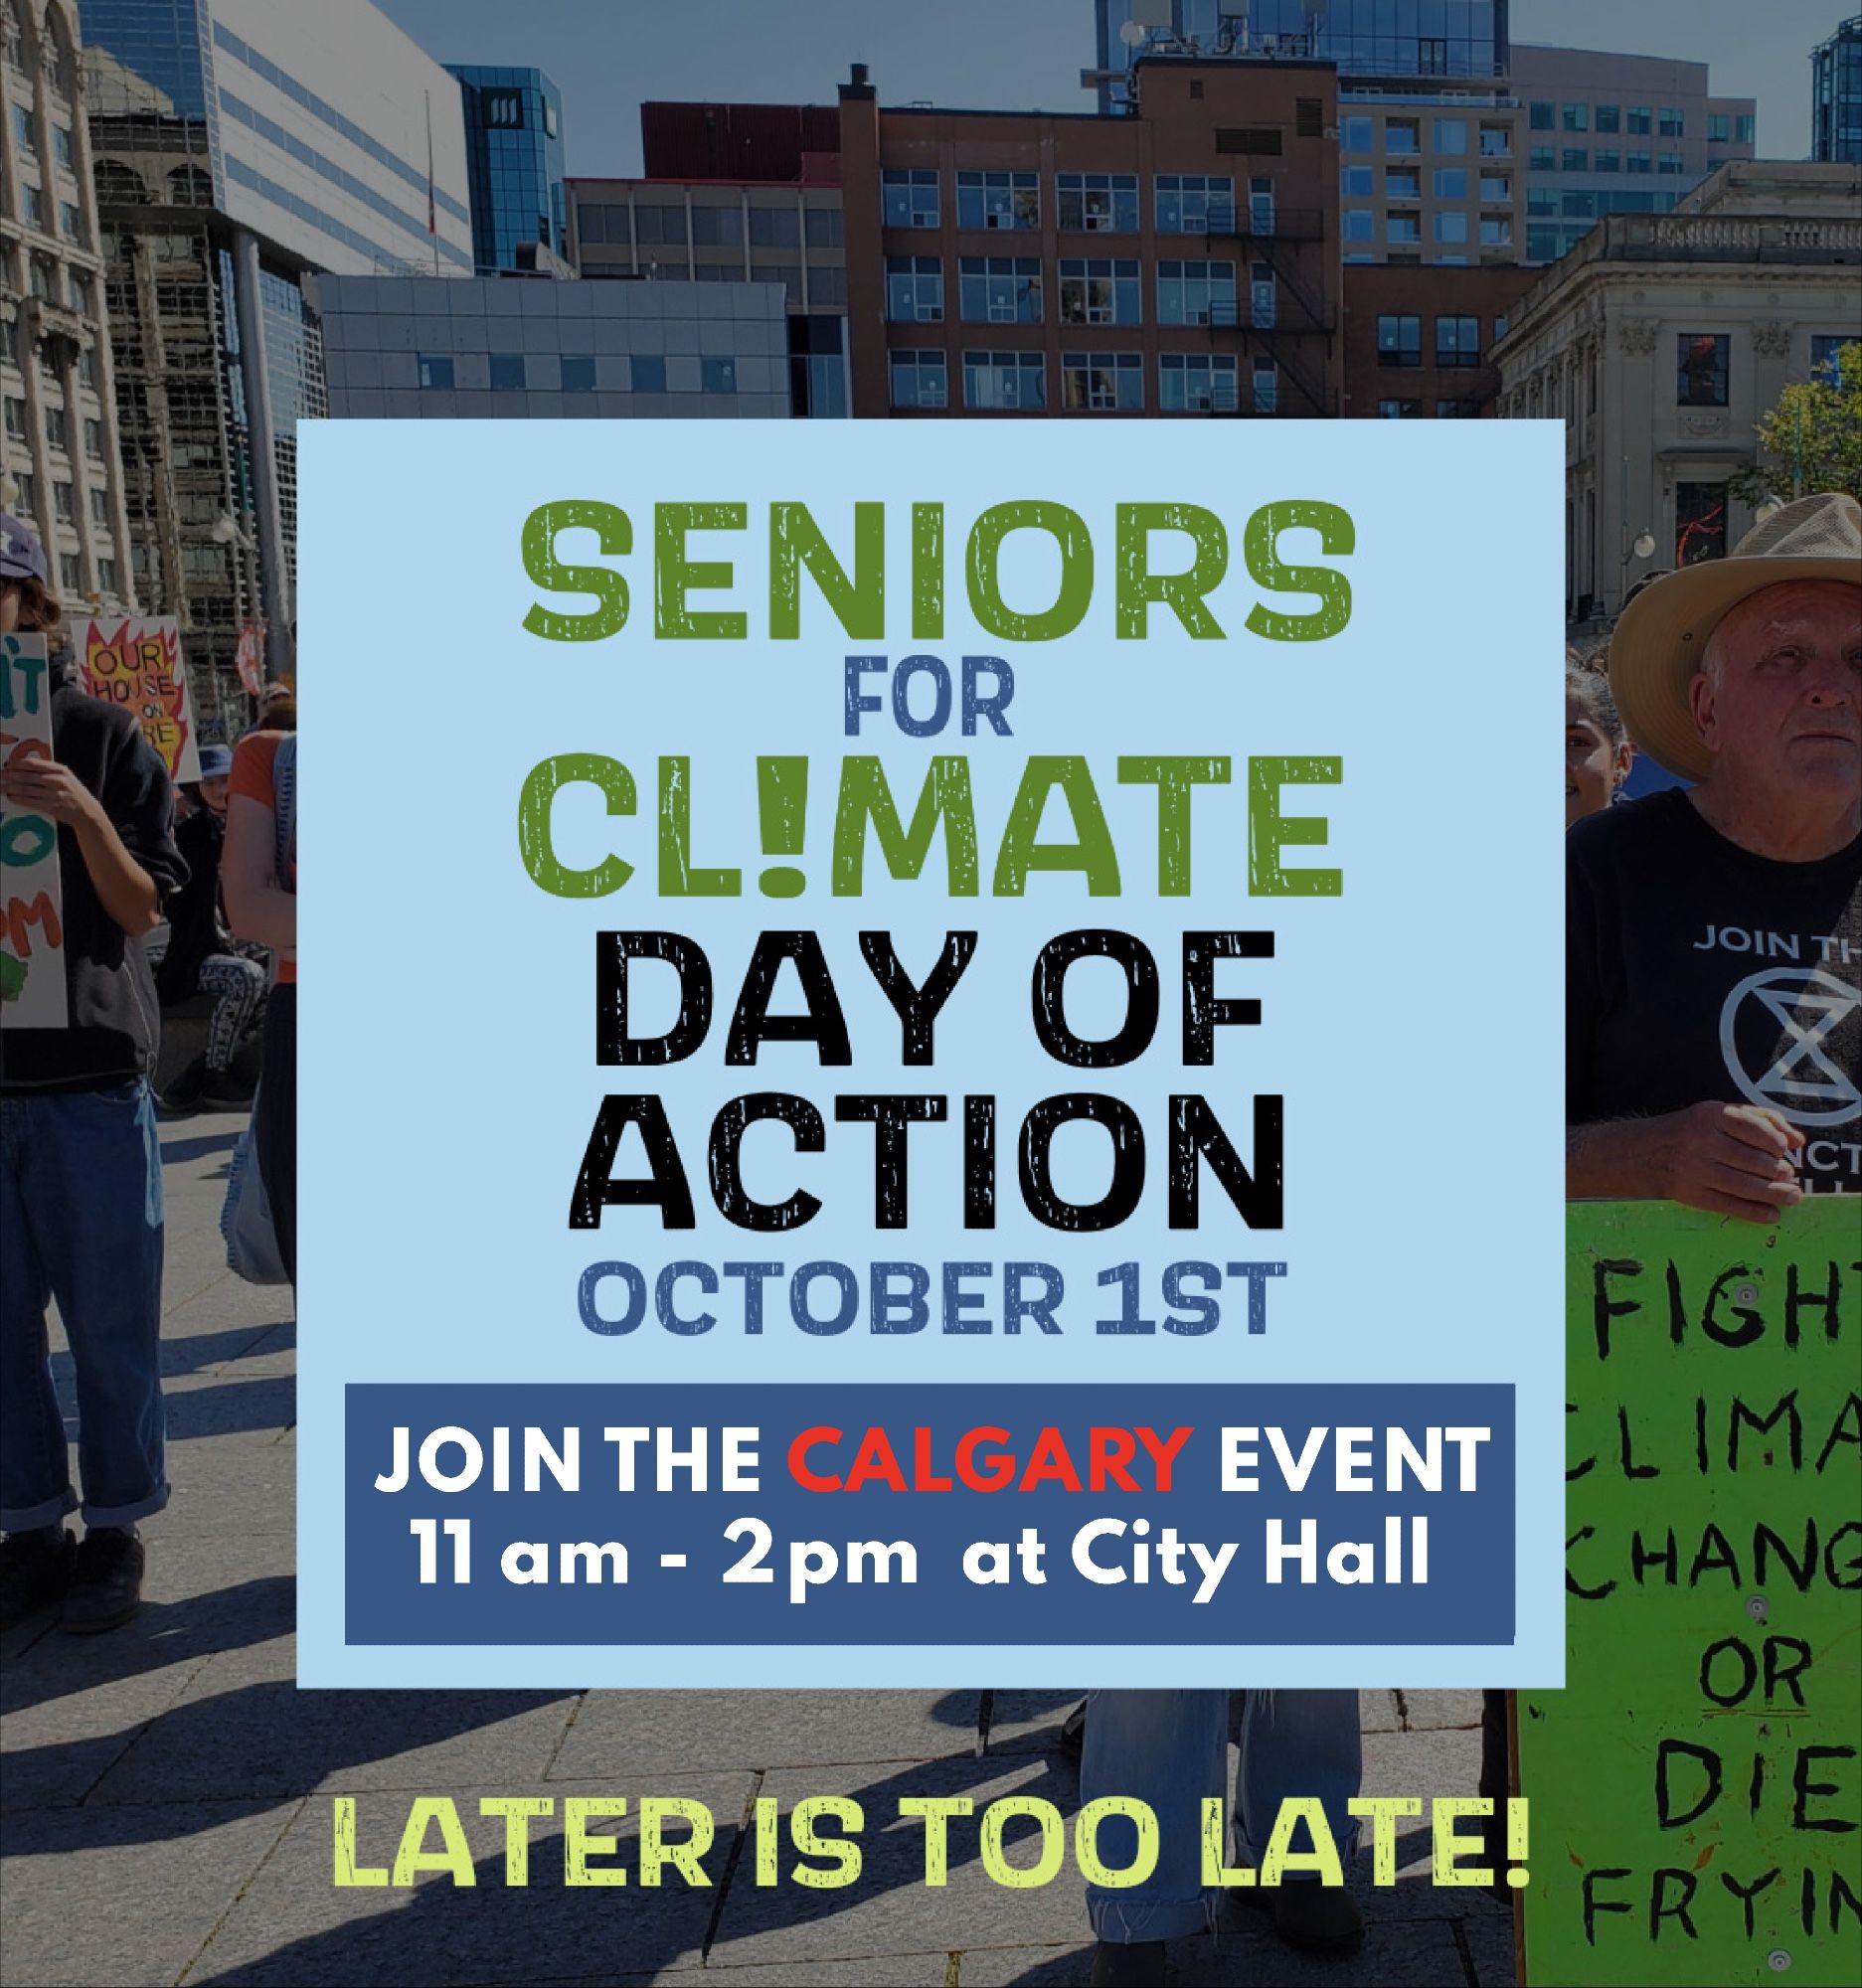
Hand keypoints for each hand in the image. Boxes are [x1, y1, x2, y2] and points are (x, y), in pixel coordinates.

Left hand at [0, 755, 102, 829]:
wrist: (87, 812)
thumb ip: (47, 771)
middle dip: (9, 776)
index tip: (6, 765)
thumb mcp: (64, 777)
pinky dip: (18, 799)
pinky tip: (11, 797)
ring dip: (10, 788)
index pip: (33, 763)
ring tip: (0, 787)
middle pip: (27, 776)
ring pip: (26, 789)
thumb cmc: (72, 793)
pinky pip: (30, 801)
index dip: (17, 764)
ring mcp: (55, 794)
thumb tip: (22, 768)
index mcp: (59, 769)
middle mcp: (57, 780)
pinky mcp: (52, 806)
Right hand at [1652, 1102, 1805, 1222]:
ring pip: (1745, 1186)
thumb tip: (1798, 1140)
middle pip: (1753, 1161)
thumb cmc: (1694, 1131)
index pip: (1754, 1129)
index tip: (1782, 1150)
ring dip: (1775, 1193)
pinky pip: (1730, 1206)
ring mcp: (1695, 1170)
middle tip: (1788, 1175)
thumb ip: (1763, 1119)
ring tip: (1792, 1195)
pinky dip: (1755, 1212)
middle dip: (1779, 1171)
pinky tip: (1772, 1214)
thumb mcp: (1722, 1114)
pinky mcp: (1692, 1194)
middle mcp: (1701, 1141)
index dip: (1776, 1142)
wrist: (1647, 1153)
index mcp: (1711, 1116)